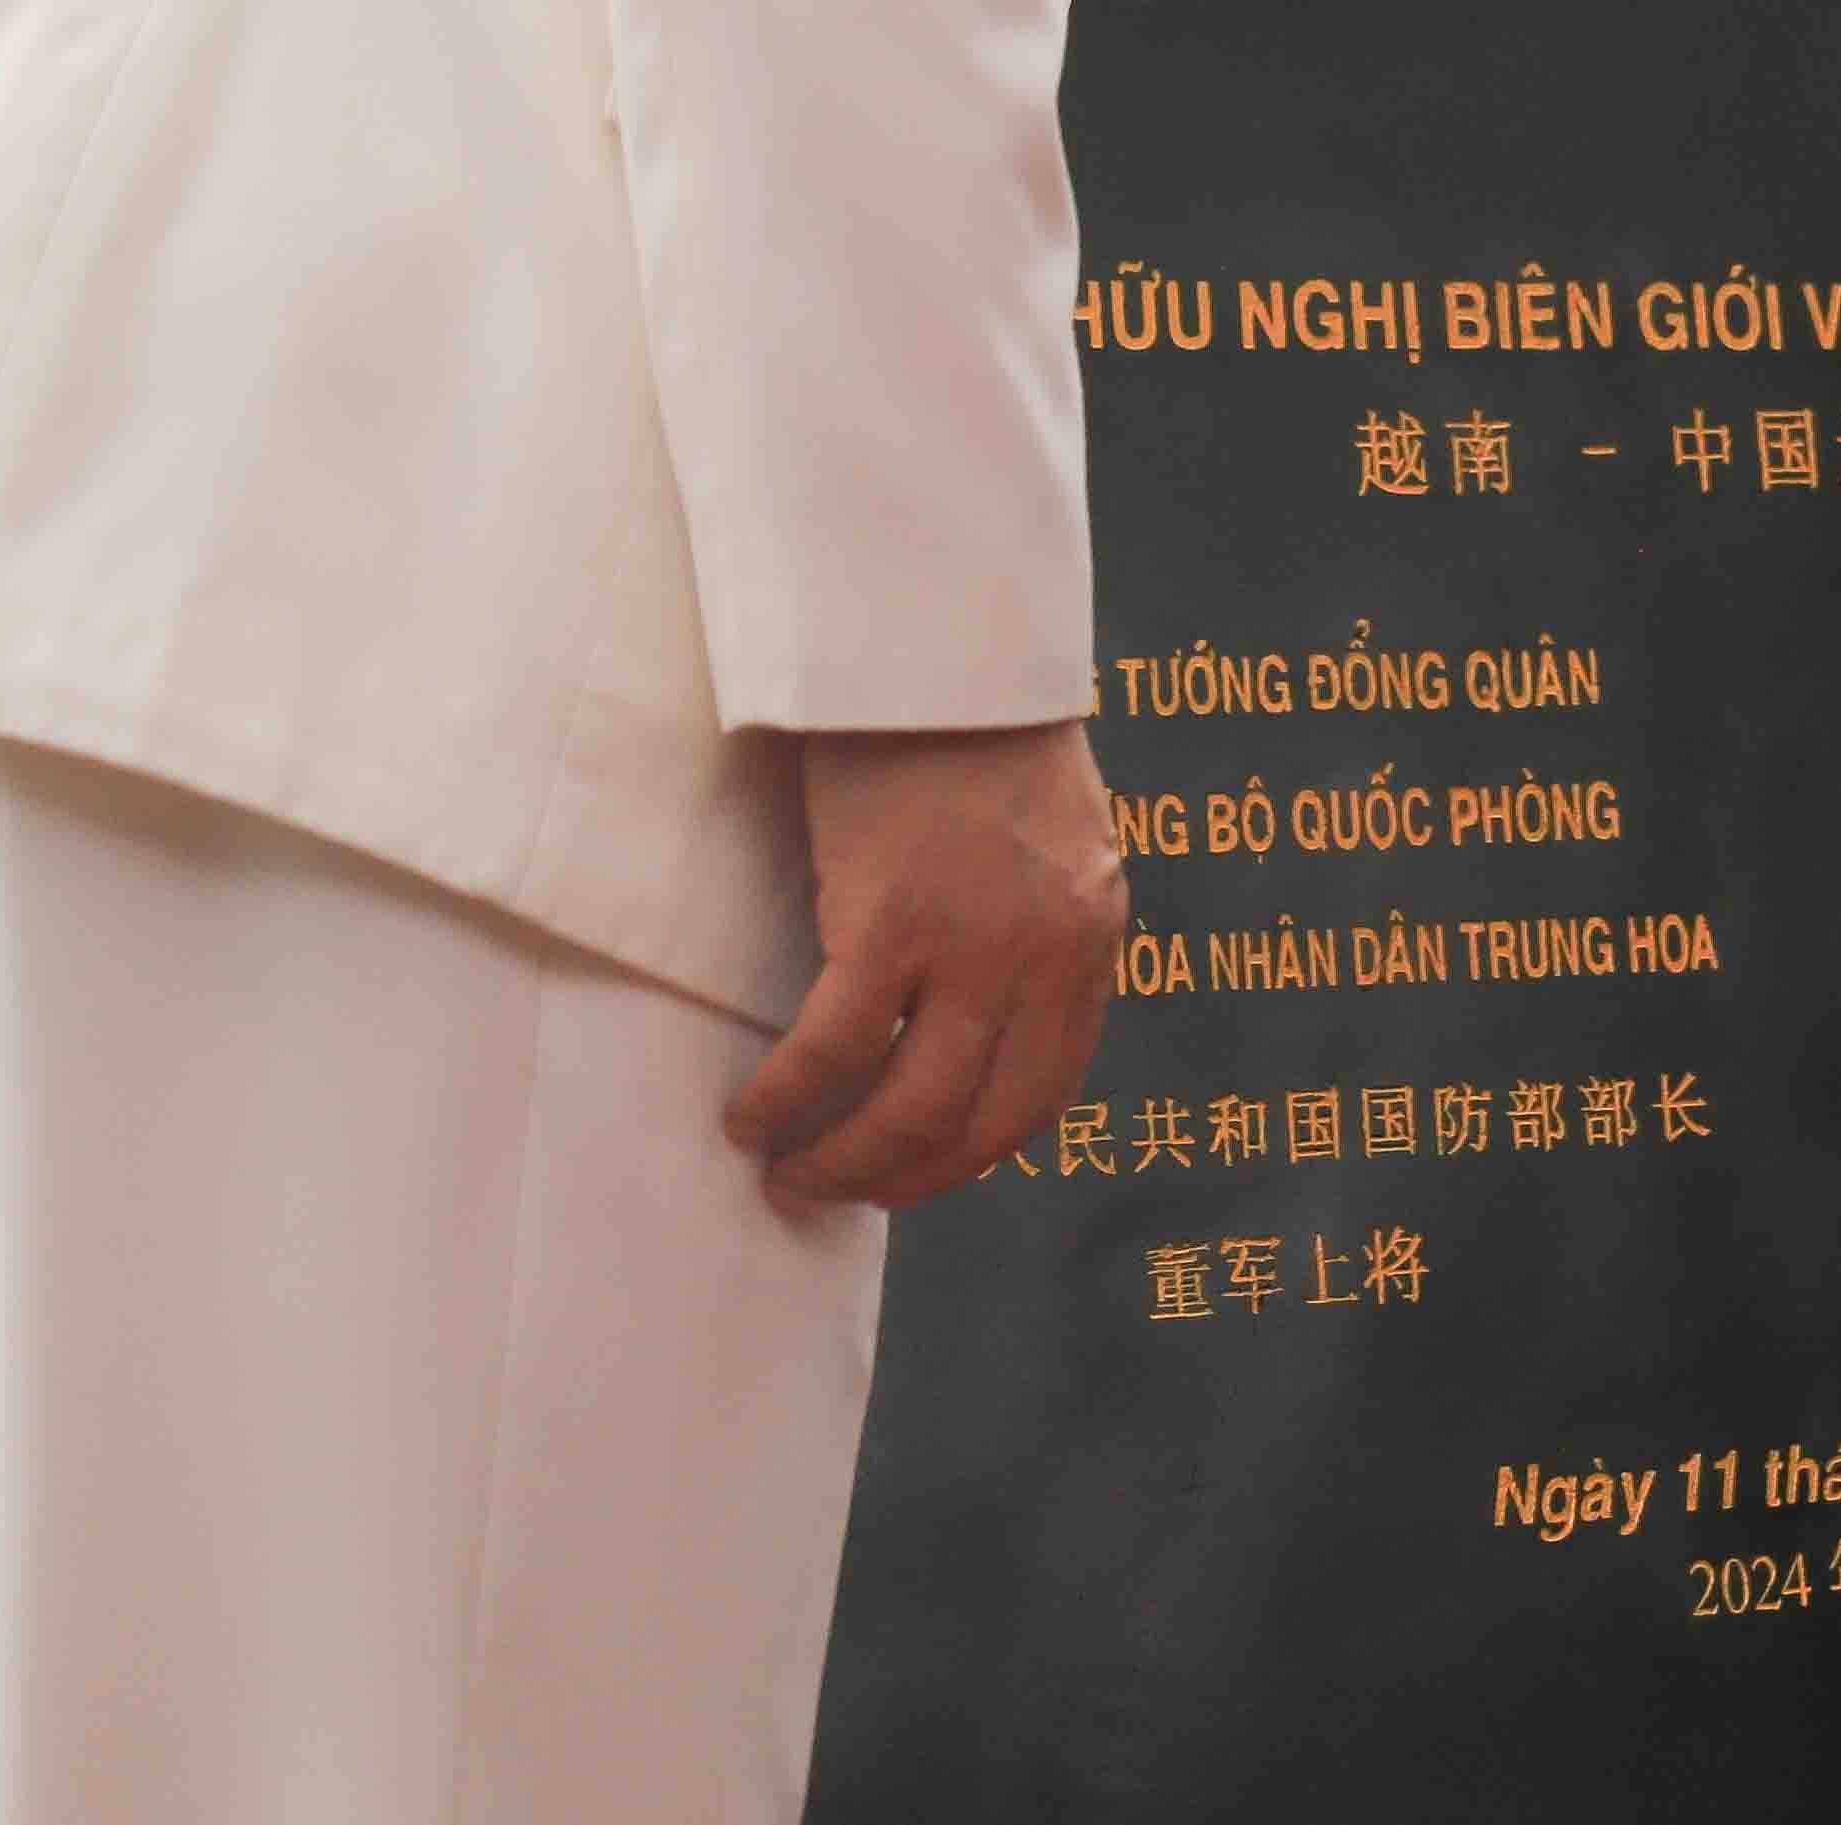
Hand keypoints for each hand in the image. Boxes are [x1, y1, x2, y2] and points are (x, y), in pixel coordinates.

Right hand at [726, 720, 1128, 1213]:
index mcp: (1090, 934)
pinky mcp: (894, 920)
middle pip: (979, 1120)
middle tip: (832, 1196)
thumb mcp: (1043, 838)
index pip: (1047, 1089)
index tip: (917, 1175)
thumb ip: (1029, 921)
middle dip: (901, 1177)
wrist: (939, 643)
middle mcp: (1048, 952)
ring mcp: (976, 942)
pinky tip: (751, 1117)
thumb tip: (975, 1011)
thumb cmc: (972, 729)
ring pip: (908, 1106)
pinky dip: (787, 1100)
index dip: (976, 1151)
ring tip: (784, 1172)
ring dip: (839, 1161)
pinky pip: (835, 1050)